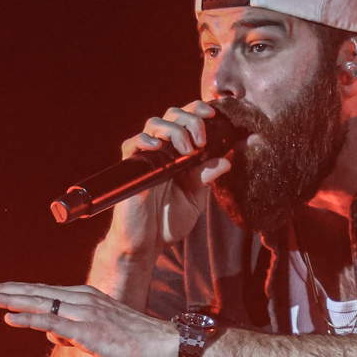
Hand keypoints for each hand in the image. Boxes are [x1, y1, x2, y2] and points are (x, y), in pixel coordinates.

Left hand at [0, 282, 177, 356]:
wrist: (164, 346)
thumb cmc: (135, 342)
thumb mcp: (98, 335)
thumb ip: (73, 331)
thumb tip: (50, 333)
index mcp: (85, 298)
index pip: (43, 292)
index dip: (17, 290)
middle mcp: (82, 300)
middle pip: (36, 292)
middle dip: (5, 290)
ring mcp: (85, 314)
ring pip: (39, 303)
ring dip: (10, 300)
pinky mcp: (88, 331)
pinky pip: (52, 323)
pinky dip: (28, 319)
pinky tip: (9, 318)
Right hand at [107, 100, 233, 257]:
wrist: (147, 244)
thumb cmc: (168, 221)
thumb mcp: (195, 199)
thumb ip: (206, 178)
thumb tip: (226, 160)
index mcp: (180, 154)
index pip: (188, 120)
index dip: (199, 111)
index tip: (214, 115)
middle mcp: (163, 151)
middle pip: (172, 115)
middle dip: (191, 119)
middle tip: (201, 140)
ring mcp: (146, 157)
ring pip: (154, 123)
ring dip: (174, 129)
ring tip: (187, 150)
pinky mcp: (131, 169)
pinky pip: (132, 144)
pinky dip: (145, 140)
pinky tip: (157, 146)